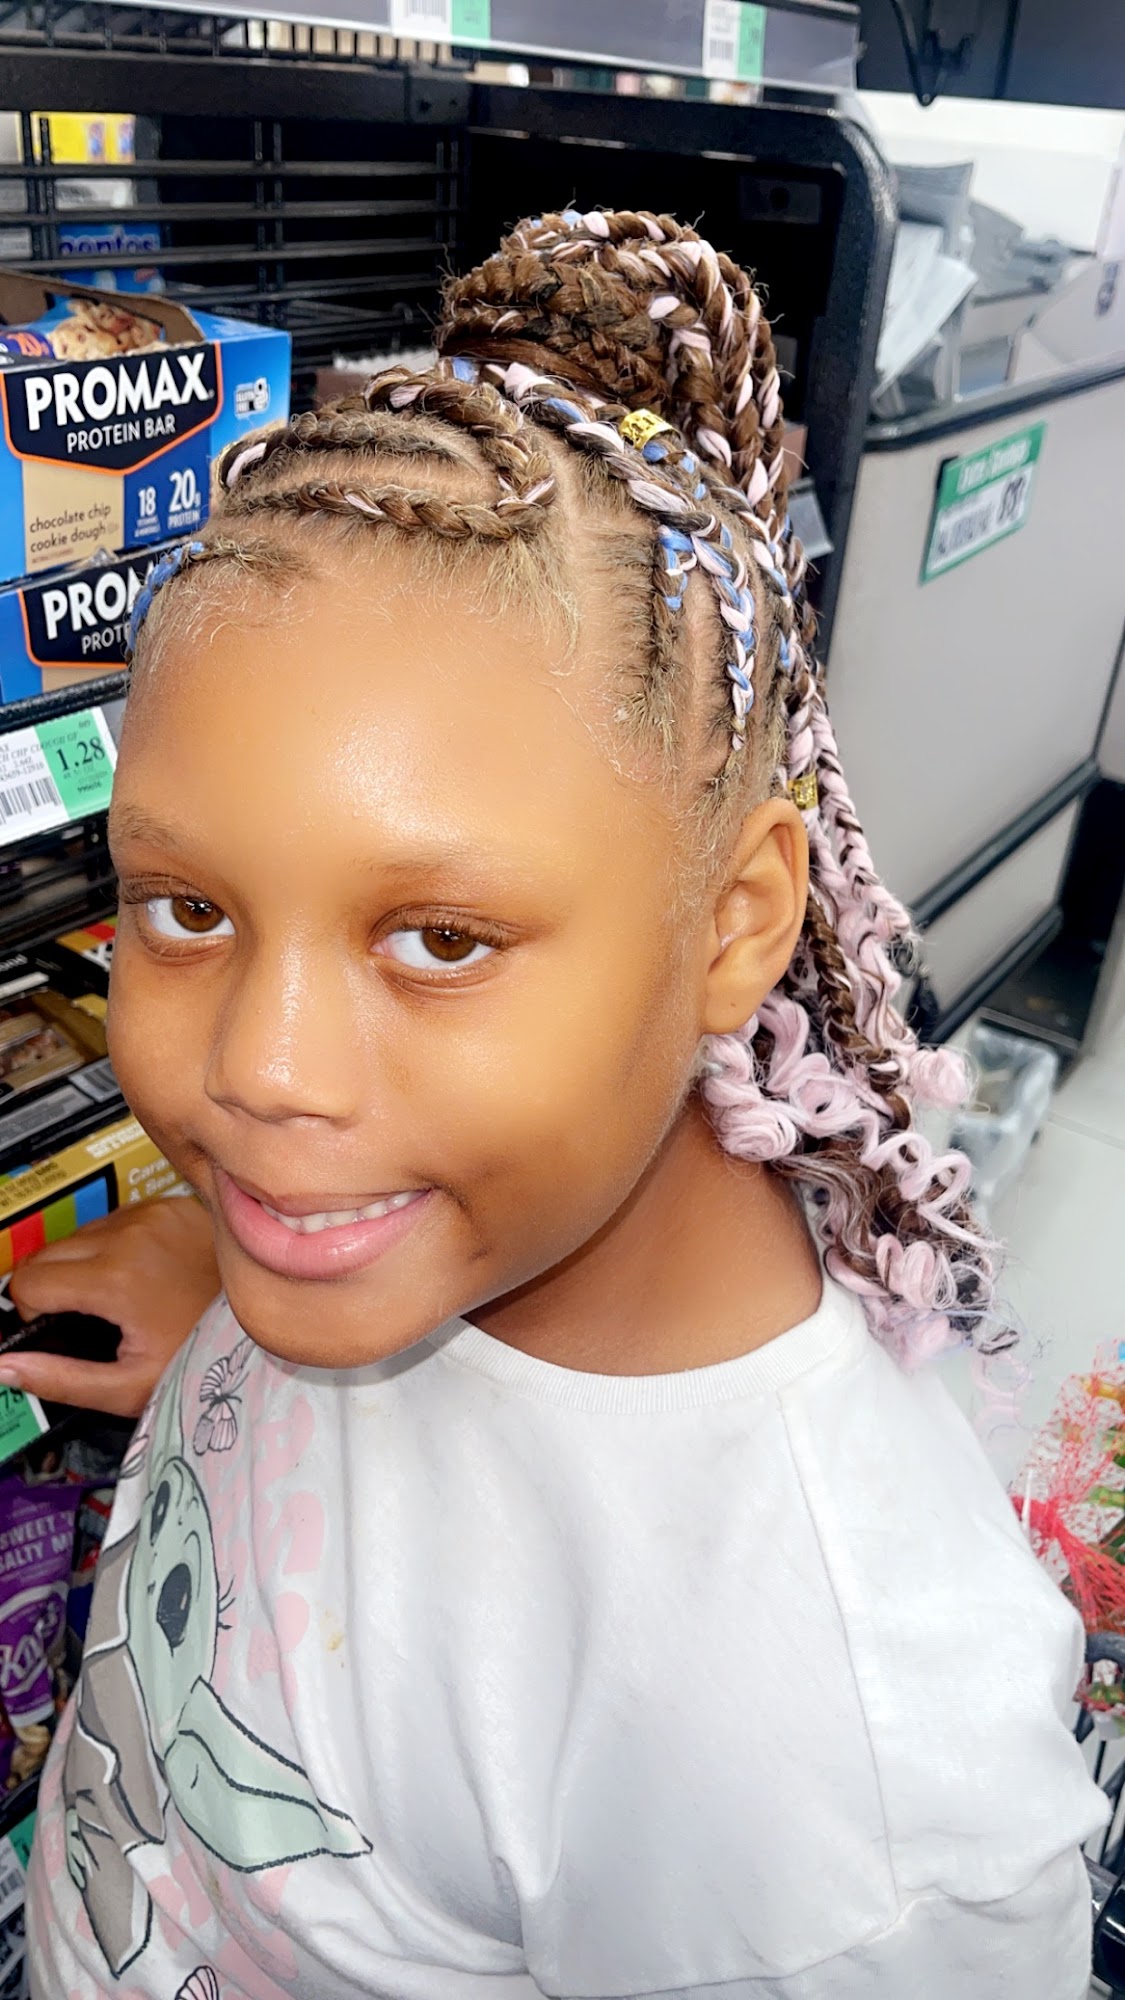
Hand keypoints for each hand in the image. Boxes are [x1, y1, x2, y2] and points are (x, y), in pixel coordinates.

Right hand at [0, 1196, 219, 1417]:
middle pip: (47, 1253)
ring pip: (79, 1233)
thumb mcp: (129, 1385)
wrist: (264, 1322)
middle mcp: (131, 1235)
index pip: (28, 1281)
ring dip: (83, 1262)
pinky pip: (117, 1218)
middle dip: (53, 1287)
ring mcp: (152, 1214)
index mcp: (115, 1279)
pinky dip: (115, 1243)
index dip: (33, 1311)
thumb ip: (58, 1379)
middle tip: (87, 1317)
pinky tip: (141, 1272)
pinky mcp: (169, 1205)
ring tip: (119, 1297)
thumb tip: (6, 1368)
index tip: (58, 1326)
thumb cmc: (206, 1354)